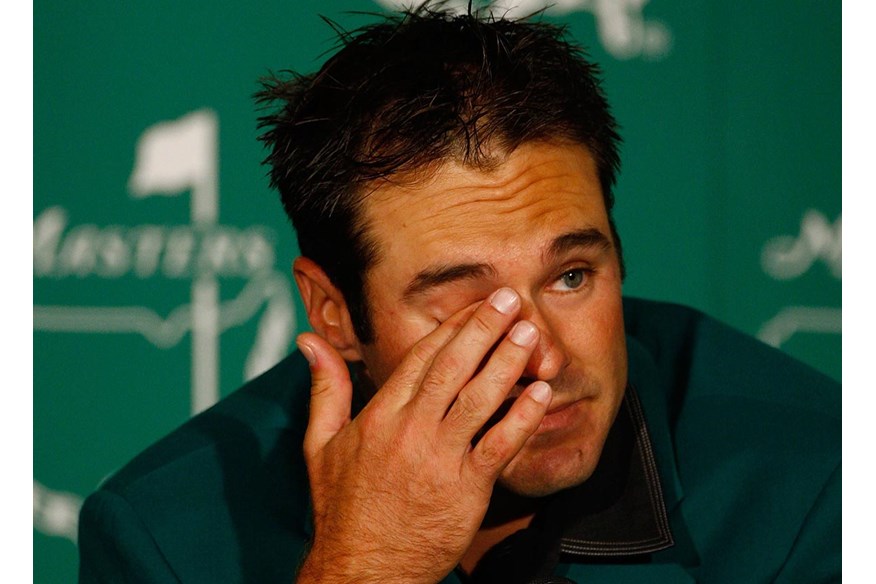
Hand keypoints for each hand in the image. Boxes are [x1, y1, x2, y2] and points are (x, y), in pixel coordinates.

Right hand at [295, 288, 552, 582]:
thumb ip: (324, 388)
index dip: (451, 327)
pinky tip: (540, 394)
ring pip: (478, 399)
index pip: (420, 358)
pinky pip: (498, 446)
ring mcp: (439, 459)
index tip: (475, 304)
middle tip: (511, 299)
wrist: (363, 568)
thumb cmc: (342, 508)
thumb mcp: (319, 444)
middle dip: (484, 328)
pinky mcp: (466, 489)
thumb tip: (308, 342)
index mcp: (379, 416)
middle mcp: (410, 430)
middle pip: (452, 368)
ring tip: (530, 334)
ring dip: (507, 362)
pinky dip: (521, 418)